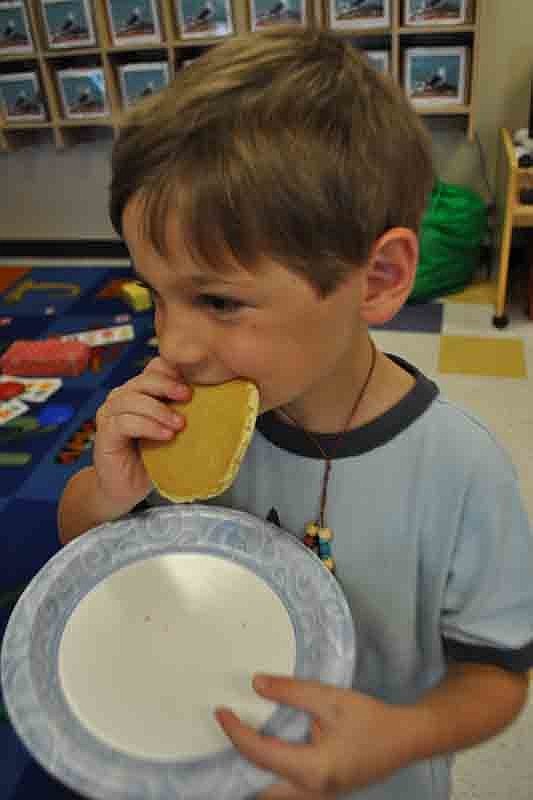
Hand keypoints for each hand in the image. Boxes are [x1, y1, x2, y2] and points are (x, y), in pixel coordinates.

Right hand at [93, 357, 190, 508]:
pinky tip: (165, 435)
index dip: (173, 371)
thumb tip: (219, 402)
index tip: (194, 383)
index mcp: (140, 391)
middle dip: (167, 385)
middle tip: (188, 396)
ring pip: (132, 399)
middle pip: (143, 379)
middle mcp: (122, 397)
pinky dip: (148, 426)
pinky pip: (125, 422)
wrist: (125, 488)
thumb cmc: (152, 459)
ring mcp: (110, 413)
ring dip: (159, 410)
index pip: (155, 368)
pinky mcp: (105, 433)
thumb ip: (184, 413)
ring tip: (179, 424)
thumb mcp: (172, 431)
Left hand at [215, 675, 413, 799]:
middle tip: (225, 732)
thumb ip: (291, 691)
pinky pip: (283, 792)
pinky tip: (262, 752)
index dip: (235, 733)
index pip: (259, 754)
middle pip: (258, 788)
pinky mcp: (320, 795)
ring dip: (251, 773)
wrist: (404, 740)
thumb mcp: (330, 698)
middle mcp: (310, 794)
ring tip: (238, 742)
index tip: (220, 712)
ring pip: (270, 794)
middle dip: (235, 766)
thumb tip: (256, 684)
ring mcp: (316, 799)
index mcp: (312, 770)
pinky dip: (267, 775)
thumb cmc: (370, 718)